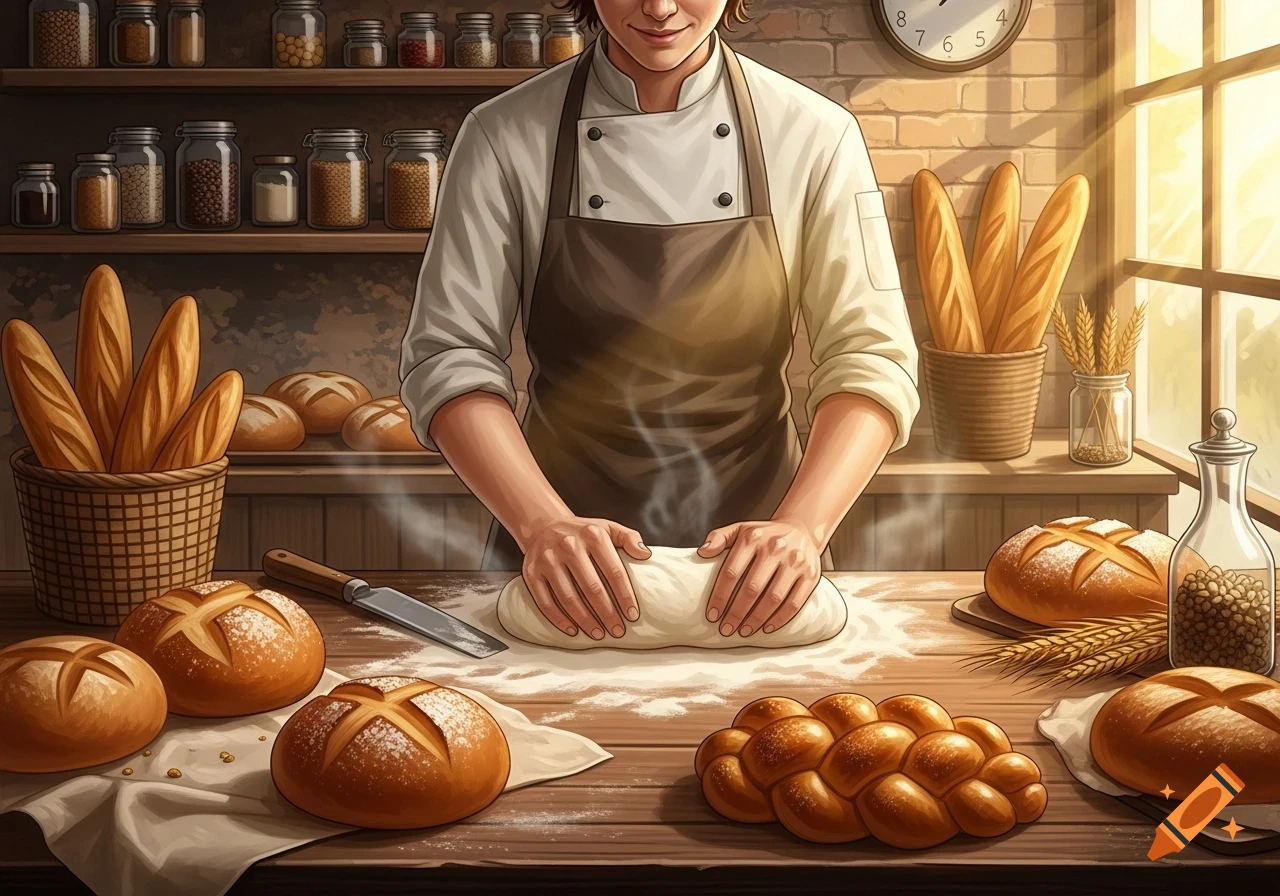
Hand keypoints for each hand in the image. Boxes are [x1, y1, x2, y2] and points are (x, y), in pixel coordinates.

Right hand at [521, 517, 649, 639]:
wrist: (543, 525)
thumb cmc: (582, 533)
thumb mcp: (608, 527)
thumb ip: (629, 538)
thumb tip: (645, 555)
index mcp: (592, 535)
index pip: (614, 571)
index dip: (625, 596)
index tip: (632, 615)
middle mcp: (569, 546)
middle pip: (592, 588)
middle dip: (607, 614)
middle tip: (617, 631)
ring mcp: (548, 560)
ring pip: (568, 598)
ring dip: (585, 620)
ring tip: (598, 634)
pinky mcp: (532, 573)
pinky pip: (545, 602)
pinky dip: (559, 620)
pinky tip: (572, 630)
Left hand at [698, 520, 821, 637]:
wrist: (802, 529)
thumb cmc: (765, 536)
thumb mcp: (740, 529)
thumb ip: (719, 538)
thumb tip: (702, 553)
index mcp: (753, 538)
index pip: (732, 571)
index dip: (720, 596)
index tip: (712, 615)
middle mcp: (776, 548)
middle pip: (752, 588)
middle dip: (737, 612)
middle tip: (726, 629)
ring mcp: (796, 562)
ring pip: (773, 598)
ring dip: (757, 619)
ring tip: (744, 631)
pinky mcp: (811, 575)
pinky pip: (795, 602)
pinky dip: (780, 618)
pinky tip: (767, 628)